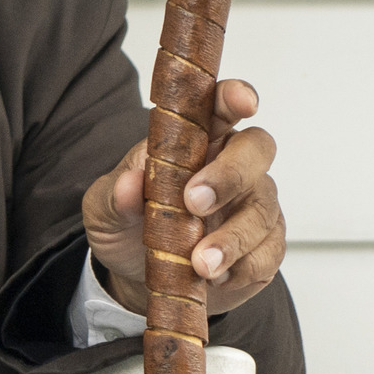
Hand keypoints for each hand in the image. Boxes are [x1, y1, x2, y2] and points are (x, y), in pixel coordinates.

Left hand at [81, 79, 284, 319]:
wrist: (135, 278)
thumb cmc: (127, 225)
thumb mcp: (104, 209)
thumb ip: (115, 195)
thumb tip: (130, 184)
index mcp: (196, 140)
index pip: (222, 105)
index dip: (235, 96)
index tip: (241, 102)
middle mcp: (231, 165)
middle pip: (257, 150)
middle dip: (230, 175)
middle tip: (194, 203)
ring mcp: (251, 205)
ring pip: (263, 209)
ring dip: (232, 238)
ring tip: (200, 263)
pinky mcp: (262, 247)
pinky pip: (269, 253)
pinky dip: (244, 267)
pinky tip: (216, 276)